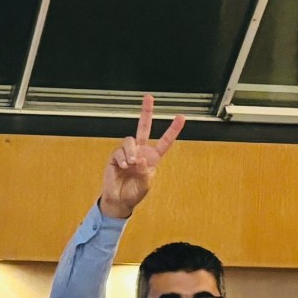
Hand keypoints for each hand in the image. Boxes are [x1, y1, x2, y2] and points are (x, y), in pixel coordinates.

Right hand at [98, 93, 184, 219]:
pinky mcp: (116, 157)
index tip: (181, 117)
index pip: (165, 141)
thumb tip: (141, 160)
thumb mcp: (146, 186)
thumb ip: (146, 173)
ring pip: (130, 140)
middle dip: (146, 112)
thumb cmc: (134, 193)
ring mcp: (128, 153)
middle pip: (144, 128)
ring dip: (132, 151)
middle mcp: (141, 151)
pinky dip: (124, 158)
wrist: (118, 200)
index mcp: (152, 158)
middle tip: (149, 97)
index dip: (173, 130)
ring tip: (132, 163)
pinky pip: (120, 151)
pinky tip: (125, 166)